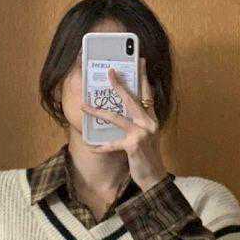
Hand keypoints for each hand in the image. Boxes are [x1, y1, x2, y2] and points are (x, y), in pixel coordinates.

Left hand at [80, 56, 167, 190]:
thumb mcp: (146, 137)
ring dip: (98, 111)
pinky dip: (100, 146)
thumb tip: (123, 113)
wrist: (155, 178)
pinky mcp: (133, 146)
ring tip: (84, 106)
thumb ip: (138, 124)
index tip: (141, 61)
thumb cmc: (147, 158)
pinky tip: (90, 146)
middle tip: (110, 72)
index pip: (148, 94)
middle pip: (132, 99)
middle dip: (119, 84)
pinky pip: (112, 144)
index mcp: (152, 119)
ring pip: (116, 117)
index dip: (144, 77)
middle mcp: (149, 123)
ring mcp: (142, 133)